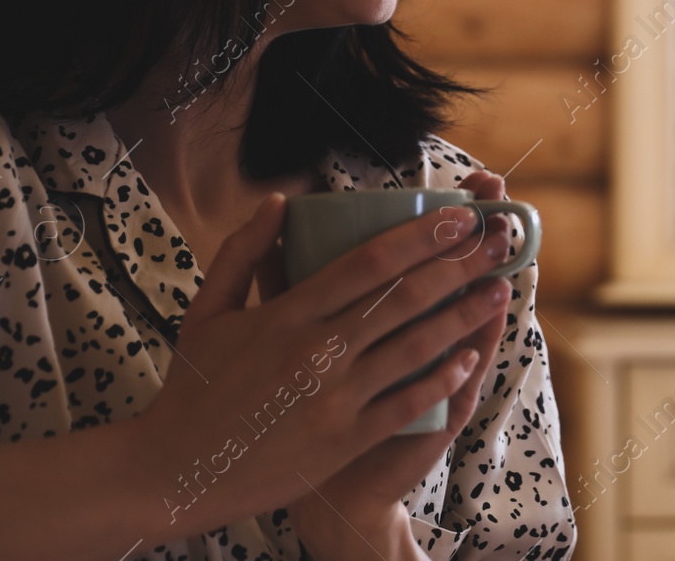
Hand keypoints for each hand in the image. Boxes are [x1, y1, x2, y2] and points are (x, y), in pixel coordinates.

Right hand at [124, 186, 512, 544]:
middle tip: (498, 240)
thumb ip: (243, 252)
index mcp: (286, 314)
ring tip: (499, 288)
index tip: (458, 216)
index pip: (367, 263)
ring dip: (463, 314)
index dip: (420, 236)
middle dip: (458, 264)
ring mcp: (333, 397)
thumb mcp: (206, 311)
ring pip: (413, 347)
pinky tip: (470, 356)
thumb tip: (279, 201)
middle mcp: (315, 351)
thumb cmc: (192, 387)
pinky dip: (441, 379)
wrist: (175, 473)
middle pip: (403, 297)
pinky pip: (405, 403)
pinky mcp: (343, 439)